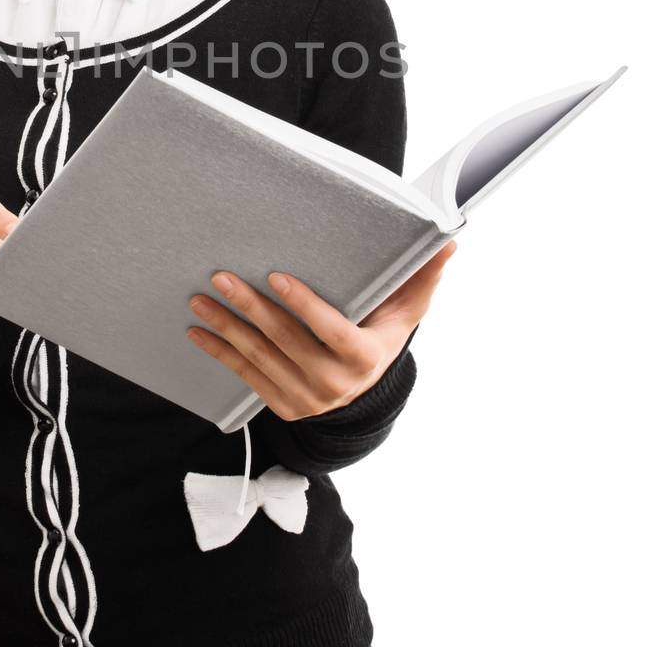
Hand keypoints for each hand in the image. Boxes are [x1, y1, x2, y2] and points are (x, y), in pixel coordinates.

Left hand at [185, 240, 457, 419]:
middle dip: (250, 308)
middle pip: (286, 341)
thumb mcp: (406, 312)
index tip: (276, 276)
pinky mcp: (283, 405)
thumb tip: (448, 240)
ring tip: (200, 300)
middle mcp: (334, 383)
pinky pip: (246, 377)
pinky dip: (221, 353)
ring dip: (226, 328)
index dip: (304, 305)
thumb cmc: (382, 336)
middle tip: (221, 277)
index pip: (331, 330)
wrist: (366, 395)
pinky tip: (198, 332)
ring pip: (259, 358)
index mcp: (364, 357)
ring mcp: (306, 398)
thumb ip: (423, 277)